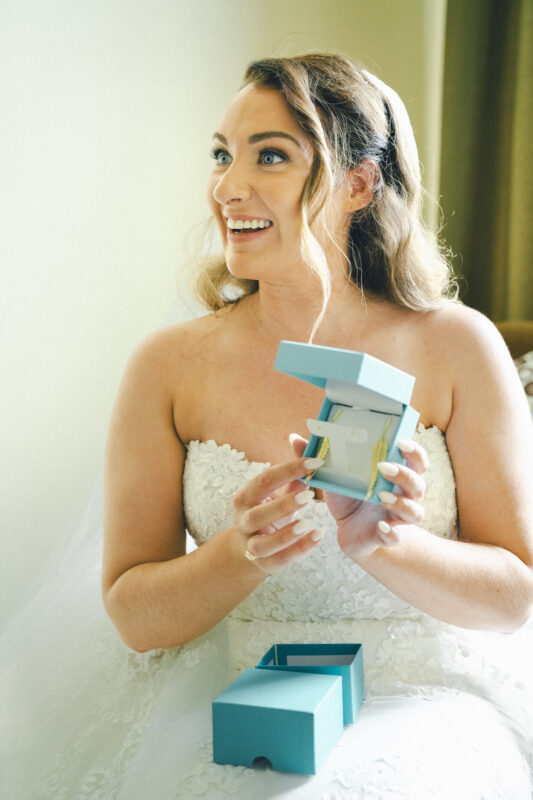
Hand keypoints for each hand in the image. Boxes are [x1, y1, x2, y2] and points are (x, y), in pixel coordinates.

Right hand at [232, 457, 324, 573]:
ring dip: (286, 534)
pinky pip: (280, 560)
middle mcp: (244, 522)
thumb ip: (291, 475)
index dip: (288, 470)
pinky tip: (317, 537)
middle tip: (309, 495)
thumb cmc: (267, 513)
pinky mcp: (264, 564)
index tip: (314, 462)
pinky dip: (299, 550)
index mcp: (246, 497)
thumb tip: (302, 443)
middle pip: (258, 515)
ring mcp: (251, 545)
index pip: (264, 480)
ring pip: (264, 544)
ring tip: (308, 523)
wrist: (246, 548)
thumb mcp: (275, 494)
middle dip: (283, 505)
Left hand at [289, 433, 427, 559]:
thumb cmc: (347, 496)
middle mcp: (402, 496)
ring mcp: (397, 518)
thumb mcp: (333, 475)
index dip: (414, 451)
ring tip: (382, 496)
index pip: (416, 460)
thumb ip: (317, 456)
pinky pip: (396, 537)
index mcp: (394, 475)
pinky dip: (392, 533)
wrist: (347, 529)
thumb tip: (294, 438)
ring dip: (402, 503)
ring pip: (415, 512)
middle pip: (419, 485)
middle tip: (383, 467)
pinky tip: (382, 527)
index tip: (401, 442)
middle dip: (405, 474)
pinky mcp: (385, 537)